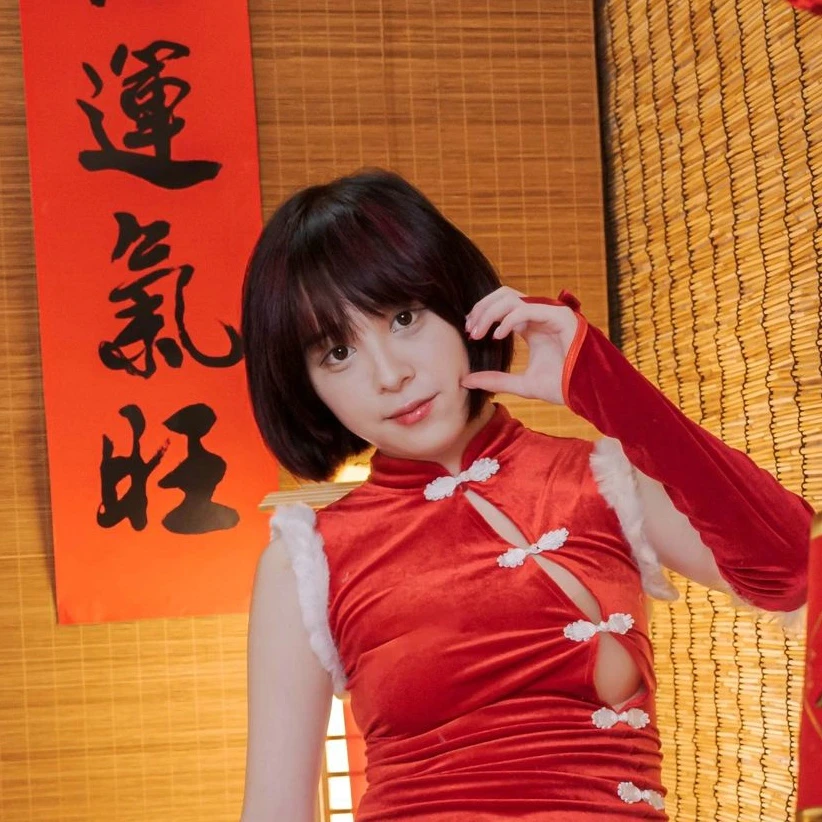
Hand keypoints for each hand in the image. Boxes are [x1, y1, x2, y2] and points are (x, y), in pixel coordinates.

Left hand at [460, 286, 578, 405]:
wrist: (588, 393)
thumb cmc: (562, 387)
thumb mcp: (521, 384)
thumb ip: (495, 380)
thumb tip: (465, 381)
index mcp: (532, 326)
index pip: (502, 307)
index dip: (482, 314)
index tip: (469, 332)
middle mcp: (540, 316)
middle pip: (503, 295)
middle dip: (482, 308)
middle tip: (470, 329)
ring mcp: (551, 313)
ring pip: (512, 298)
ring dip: (490, 312)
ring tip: (478, 333)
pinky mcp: (560, 317)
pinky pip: (527, 309)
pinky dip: (508, 320)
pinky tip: (497, 336)